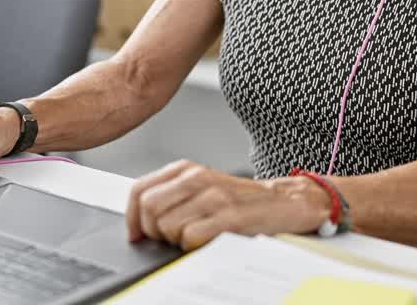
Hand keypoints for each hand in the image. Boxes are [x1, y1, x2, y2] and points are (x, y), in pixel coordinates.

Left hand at [125, 160, 332, 250]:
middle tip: (171, 238)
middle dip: (153, 231)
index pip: (139, 190)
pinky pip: (191, 237)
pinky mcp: (230, 216)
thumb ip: (172, 197)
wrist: (285, 202)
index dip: (131, 217)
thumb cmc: (241, 200)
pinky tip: (207, 241)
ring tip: (194, 238)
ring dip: (175, 240)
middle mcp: (197, 177)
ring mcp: (214, 196)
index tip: (137, 235)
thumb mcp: (202, 189)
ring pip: (167, 225)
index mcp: (186, 169)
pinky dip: (193, 246)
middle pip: (148, 208)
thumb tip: (139, 223)